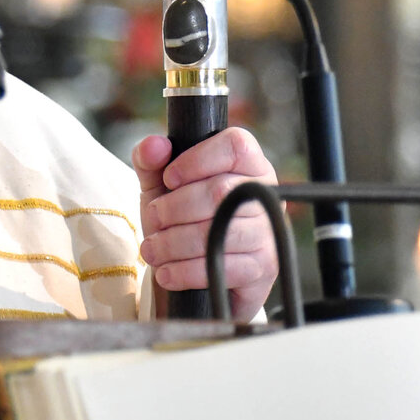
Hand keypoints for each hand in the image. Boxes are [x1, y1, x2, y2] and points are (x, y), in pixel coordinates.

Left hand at [132, 127, 278, 321]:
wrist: (194, 274)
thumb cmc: (180, 218)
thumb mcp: (160, 185)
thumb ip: (150, 160)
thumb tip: (154, 145)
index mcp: (249, 164)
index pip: (235, 146)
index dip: (197, 160)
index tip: (169, 178)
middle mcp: (265, 194)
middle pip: (219, 191)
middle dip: (174, 207)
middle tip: (154, 218)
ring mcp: (269, 231)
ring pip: (219, 230)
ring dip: (174, 242)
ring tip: (153, 248)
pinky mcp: (264, 267)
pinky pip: (223, 266)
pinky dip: (185, 271)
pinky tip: (167, 271)